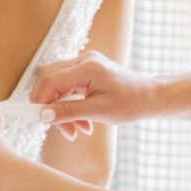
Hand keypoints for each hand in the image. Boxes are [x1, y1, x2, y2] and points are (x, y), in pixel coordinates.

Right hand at [30, 50, 149, 128]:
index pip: (49, 80)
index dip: (41, 101)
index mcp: (87, 67)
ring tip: (75, 130)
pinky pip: (67, 86)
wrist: (150, 97)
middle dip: (48, 105)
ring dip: (59, 108)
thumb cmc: (130, 103)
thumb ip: (69, 112)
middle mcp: (83, 60)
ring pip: (56, 84)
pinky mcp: (86, 71)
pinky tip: (80, 121)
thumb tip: (43, 116)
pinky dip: (68, 104)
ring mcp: (84, 63)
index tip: (42, 122)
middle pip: (48, 79)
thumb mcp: (98, 111)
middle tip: (56, 127)